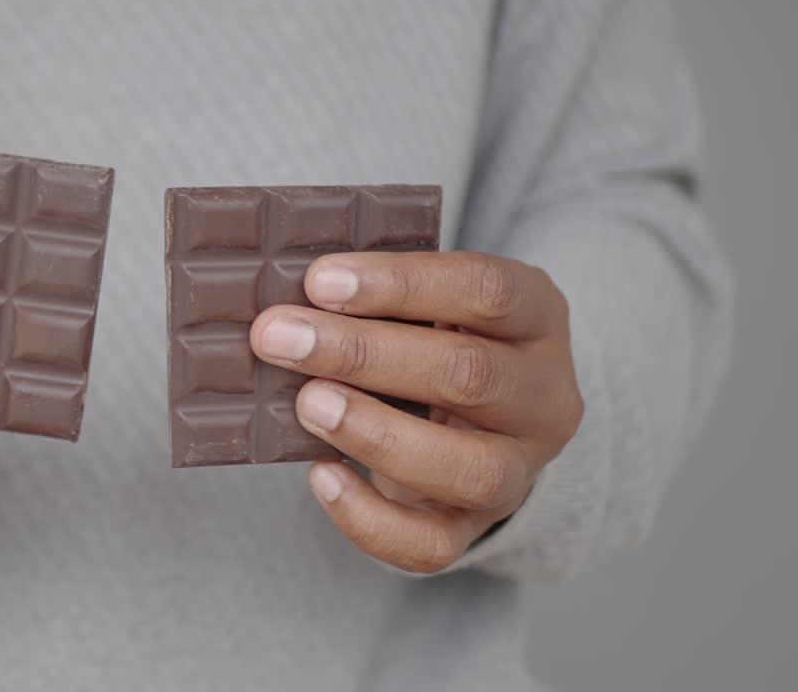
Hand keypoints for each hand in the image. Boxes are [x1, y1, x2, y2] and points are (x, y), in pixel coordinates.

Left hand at [250, 252, 583, 572]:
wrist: (470, 422)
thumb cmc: (432, 341)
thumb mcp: (426, 303)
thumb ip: (375, 298)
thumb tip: (285, 302)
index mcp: (538, 316)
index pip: (486, 290)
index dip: (401, 284)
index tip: (319, 281)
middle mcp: (545, 396)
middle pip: (469, 374)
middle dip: (363, 355)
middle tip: (281, 338)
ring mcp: (520, 470)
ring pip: (468, 468)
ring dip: (375, 432)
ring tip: (306, 404)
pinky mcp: (477, 527)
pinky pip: (434, 544)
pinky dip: (370, 518)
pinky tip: (321, 476)